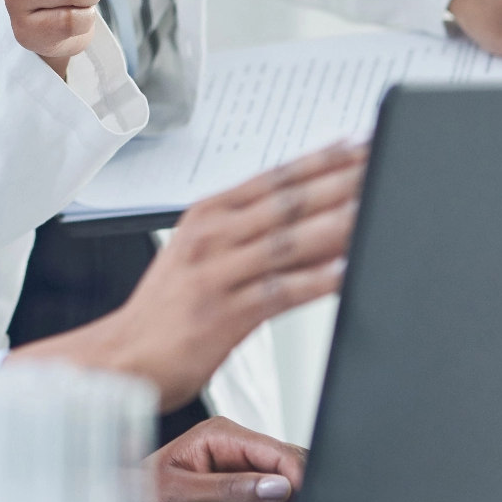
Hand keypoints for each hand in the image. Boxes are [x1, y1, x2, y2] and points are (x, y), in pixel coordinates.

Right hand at [6, 141, 365, 409]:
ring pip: (288, 242)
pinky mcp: (224, 314)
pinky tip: (347, 272)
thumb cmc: (164, 311)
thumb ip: (244, 232)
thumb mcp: (197, 254)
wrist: (119, 356)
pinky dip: (316, 281)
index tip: (360, 146)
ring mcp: (217, 274)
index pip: (274, 178)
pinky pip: (280, 293)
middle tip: (382, 165)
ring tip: (376, 208)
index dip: (320, 160)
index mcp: (207, 216)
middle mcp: (212, 237)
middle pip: (287, 202)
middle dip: (340, 182)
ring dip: (337, 224)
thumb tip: (302, 216)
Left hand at [149, 417, 305, 501]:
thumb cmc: (143, 497)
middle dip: (300, 487)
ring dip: (292, 496)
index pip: (277, 451)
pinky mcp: (243, 478)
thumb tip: (276, 486)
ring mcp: (240, 460)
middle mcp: (233, 441)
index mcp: (220, 434)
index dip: (298, 478)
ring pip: (286, 475)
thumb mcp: (183, 497)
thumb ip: (230, 490)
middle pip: (287, 460)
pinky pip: (275, 488)